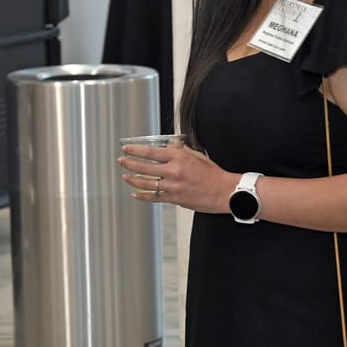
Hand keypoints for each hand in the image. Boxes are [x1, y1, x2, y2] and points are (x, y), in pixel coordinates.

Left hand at [118, 143, 234, 213]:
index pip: (151, 152)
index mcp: (179, 158)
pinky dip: (143, 196)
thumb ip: (180, 151)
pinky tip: (135, 193)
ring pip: (146, 183)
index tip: (127, 148)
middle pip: (144, 167)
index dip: (135, 150)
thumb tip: (168, 147)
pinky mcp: (175, 199)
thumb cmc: (213, 174)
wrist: (225, 192)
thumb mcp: (197, 155)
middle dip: (129, 163)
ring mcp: (173, 186)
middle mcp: (174, 171)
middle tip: (121, 160)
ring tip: (125, 176)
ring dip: (132, 179)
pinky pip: (154, 197)